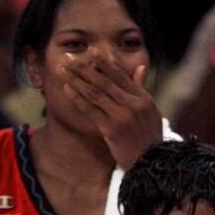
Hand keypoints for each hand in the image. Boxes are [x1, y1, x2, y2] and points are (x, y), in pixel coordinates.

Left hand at [58, 51, 161, 169]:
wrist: (152, 163)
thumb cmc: (150, 137)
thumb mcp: (151, 111)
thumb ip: (141, 89)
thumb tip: (140, 67)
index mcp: (143, 98)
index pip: (120, 75)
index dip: (104, 62)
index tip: (90, 51)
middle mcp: (132, 105)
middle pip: (104, 81)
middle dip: (84, 68)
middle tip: (68, 58)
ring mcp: (121, 117)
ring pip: (95, 93)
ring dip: (76, 80)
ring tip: (62, 70)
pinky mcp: (111, 130)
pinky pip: (91, 110)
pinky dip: (78, 98)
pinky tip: (67, 89)